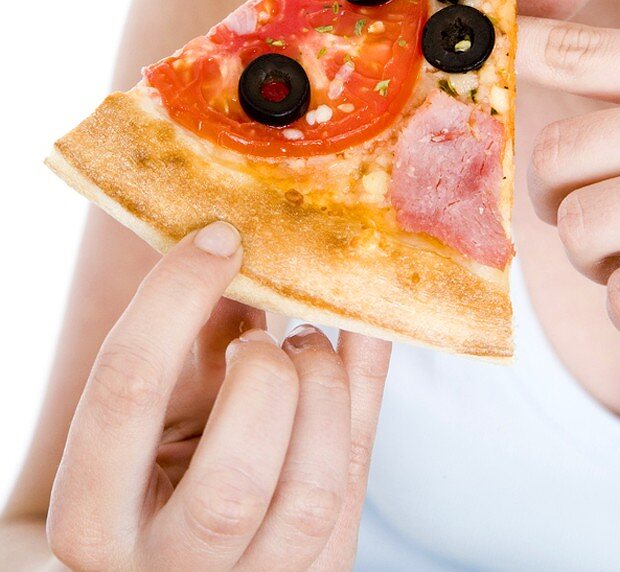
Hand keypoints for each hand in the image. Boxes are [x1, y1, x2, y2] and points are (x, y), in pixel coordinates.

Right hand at [47, 220, 390, 570]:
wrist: (177, 562)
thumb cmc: (154, 474)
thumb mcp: (150, 416)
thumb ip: (185, 344)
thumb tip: (232, 242)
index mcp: (92, 520)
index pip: (126, 391)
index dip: (176, 296)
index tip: (220, 238)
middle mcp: (169, 571)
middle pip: (233, 479)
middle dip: (265, 377)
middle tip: (263, 337)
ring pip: (313, 493)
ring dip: (323, 390)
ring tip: (306, 347)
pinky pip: (363, 471)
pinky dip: (368, 380)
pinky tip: (363, 325)